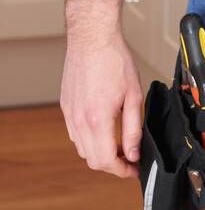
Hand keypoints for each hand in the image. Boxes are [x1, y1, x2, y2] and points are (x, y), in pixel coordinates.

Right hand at [60, 29, 142, 178]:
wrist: (92, 38)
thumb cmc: (114, 61)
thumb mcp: (134, 96)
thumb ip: (133, 129)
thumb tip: (134, 153)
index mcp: (97, 120)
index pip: (106, 161)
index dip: (122, 171)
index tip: (133, 170)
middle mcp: (79, 120)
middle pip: (92, 159)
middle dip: (113, 165)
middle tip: (130, 159)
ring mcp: (69, 114)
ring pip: (82, 149)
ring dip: (100, 153)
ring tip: (119, 144)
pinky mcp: (65, 106)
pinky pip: (75, 134)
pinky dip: (89, 140)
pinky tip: (104, 129)